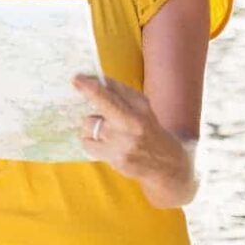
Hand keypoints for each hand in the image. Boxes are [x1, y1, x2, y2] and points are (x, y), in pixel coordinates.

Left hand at [74, 76, 192, 196]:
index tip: (77, 78)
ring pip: (88, 126)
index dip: (92, 87)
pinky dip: (91, 142)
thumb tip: (95, 78)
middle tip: (76, 82)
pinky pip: (88, 144)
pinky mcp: (117, 160)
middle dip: (87, 95)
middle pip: (99, 110)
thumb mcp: (142, 108)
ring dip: (90, 126)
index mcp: (139, 110)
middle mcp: (132, 126)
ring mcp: (124, 145)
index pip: (112, 96)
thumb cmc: (150, 131)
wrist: (168, 166)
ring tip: (104, 131)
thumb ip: (120, 93)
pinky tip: (105, 145)